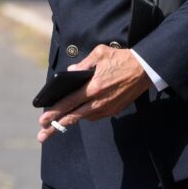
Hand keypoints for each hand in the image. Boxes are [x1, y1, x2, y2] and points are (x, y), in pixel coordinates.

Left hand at [37, 45, 151, 141]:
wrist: (145, 69)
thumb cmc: (121, 58)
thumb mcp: (100, 53)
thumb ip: (82, 64)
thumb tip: (69, 73)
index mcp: (93, 87)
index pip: (69, 102)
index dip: (54, 112)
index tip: (42, 120)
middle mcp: (99, 101)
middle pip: (73, 116)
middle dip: (56, 126)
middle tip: (42, 134)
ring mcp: (108, 107)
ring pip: (84, 118)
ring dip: (70, 121)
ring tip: (56, 125)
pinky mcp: (115, 110)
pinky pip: (95, 116)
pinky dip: (85, 115)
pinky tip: (77, 113)